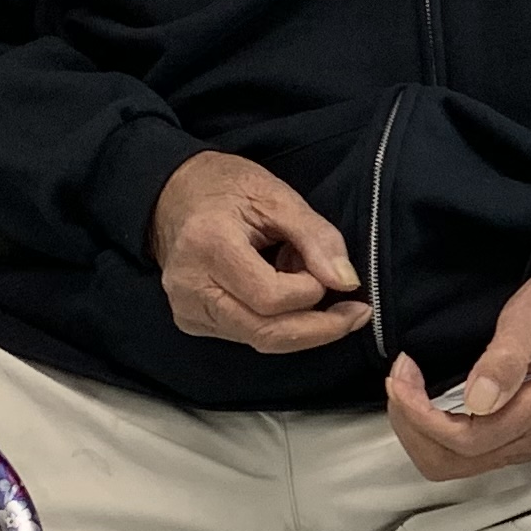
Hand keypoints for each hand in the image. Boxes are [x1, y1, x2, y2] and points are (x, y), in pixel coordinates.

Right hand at [152, 150, 369, 352]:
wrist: (173, 196)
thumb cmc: (226, 189)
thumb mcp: (278, 197)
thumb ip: (317, 238)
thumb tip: (346, 283)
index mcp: (208, 245)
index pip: (270, 297)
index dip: (310, 291)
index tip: (329, 271)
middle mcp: (190, 286)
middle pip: (266, 332)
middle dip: (320, 327)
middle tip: (356, 312)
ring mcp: (187, 309)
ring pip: (260, 340)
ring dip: (300, 323)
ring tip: (312, 287)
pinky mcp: (192, 322)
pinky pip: (248, 335)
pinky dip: (278, 321)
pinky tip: (285, 294)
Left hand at [386, 256, 530, 481]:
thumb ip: (506, 360)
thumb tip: (479, 401)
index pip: (466, 440)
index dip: (422, 416)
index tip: (402, 376)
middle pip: (452, 461)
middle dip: (413, 425)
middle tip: (400, 379)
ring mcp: (522, 443)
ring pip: (450, 464)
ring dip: (417, 431)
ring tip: (406, 389)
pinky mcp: (511, 439)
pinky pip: (459, 454)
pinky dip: (430, 432)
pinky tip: (423, 401)